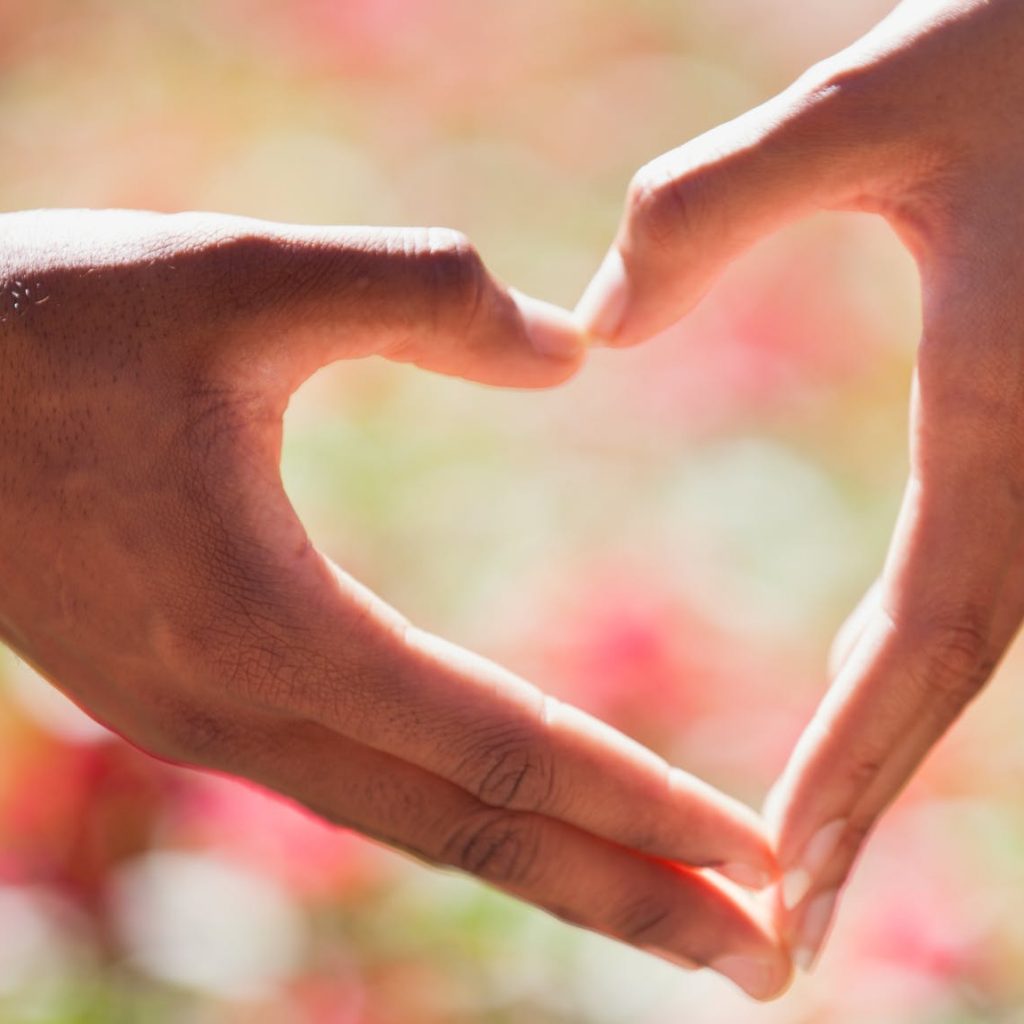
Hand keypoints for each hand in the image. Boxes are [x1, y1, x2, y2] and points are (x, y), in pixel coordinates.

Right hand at [0, 209, 789, 997]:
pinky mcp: (190, 694)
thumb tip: (573, 346)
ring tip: (673, 909)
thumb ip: (422, 296)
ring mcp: (208, 722)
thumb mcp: (244, 276)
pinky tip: (515, 806)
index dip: (644, 805)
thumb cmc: (43, 324)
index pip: (507, 751)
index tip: (757, 859)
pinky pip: (359, 778)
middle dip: (629, 901)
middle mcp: (245, 714)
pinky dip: (461, 808)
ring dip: (555, 869)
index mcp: (272, 630)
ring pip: (418, 822)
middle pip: (477, 837)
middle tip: (764, 960)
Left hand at [576, 0, 1023, 972]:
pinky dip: (910, 654)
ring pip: (965, 637)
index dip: (856, 765)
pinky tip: (860, 675)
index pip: (925, 641)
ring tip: (811, 845)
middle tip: (788, 924)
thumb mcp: (874, 107)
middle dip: (871, 800)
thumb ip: (722, 203)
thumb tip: (590, 329)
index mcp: (999, 418)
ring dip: (889, 743)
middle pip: (949, 677)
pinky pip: (971, 574)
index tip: (783, 878)